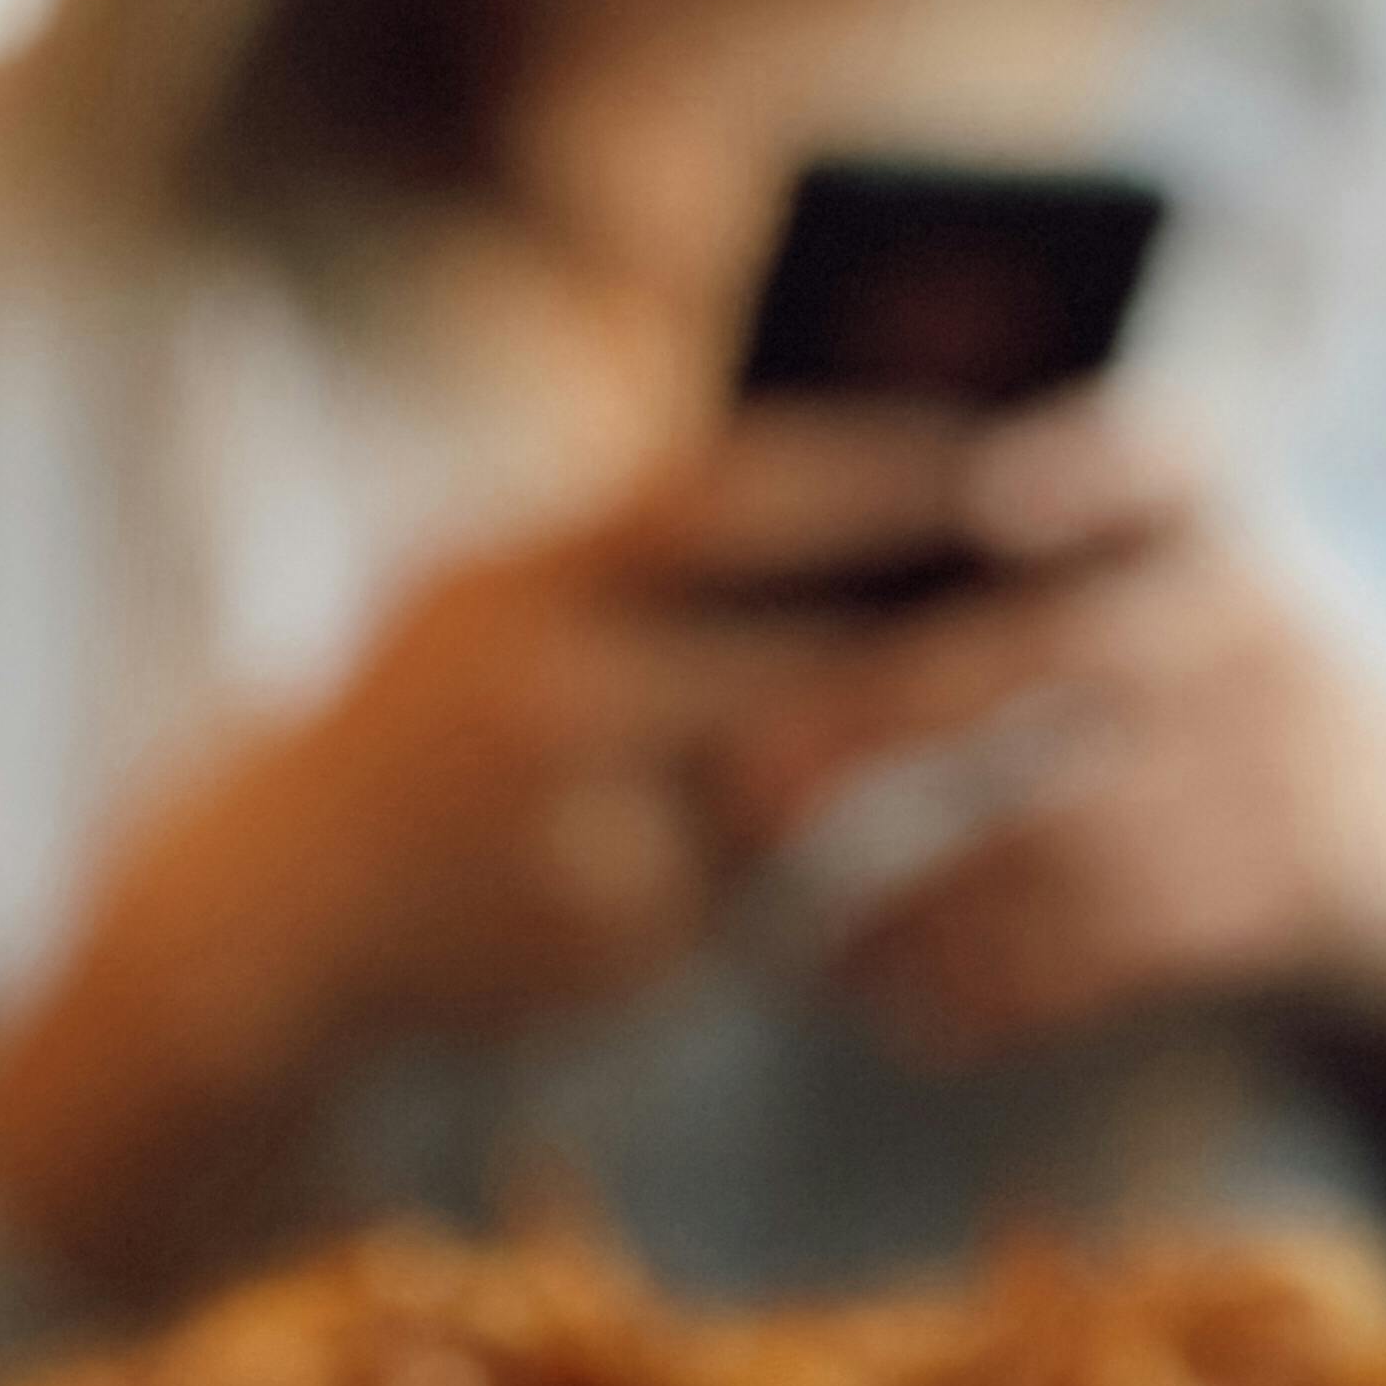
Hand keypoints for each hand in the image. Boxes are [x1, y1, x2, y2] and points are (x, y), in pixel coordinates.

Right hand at [0, 401, 1041, 1269]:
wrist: (284, 916)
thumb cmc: (435, 728)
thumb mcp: (509, 602)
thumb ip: (651, 550)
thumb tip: (856, 459)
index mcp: (525, 570)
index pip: (726, 490)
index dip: (879, 468)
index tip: (1014, 443)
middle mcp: (547, 689)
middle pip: (797, 647)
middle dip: (952, 626)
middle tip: (1100, 599)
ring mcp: (578, 825)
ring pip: (802, 778)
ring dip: (929, 747)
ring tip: (1062, 707)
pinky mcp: (612, 941)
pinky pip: (765, 889)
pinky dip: (835, 858)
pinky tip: (927, 840)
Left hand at [722, 400, 1385, 1141]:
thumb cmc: (1247, 714)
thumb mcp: (1197, 596)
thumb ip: (1056, 557)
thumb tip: (807, 552)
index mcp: (1214, 521)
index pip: (1150, 462)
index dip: (1081, 472)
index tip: (999, 499)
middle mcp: (1252, 627)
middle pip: (1038, 662)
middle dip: (867, 726)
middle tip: (740, 794)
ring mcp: (1277, 769)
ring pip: (1054, 835)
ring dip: (908, 906)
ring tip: (808, 952)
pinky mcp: (1284, 904)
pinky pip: (1104, 952)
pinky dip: (986, 991)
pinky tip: (908, 1013)